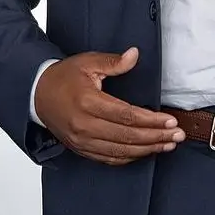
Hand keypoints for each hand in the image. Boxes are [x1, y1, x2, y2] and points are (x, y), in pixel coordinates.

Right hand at [33, 49, 184, 165]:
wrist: (36, 94)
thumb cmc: (63, 77)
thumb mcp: (87, 62)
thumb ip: (113, 62)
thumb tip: (134, 55)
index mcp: (88, 103)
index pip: (127, 116)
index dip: (151, 120)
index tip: (170, 120)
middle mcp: (84, 125)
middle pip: (127, 137)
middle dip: (156, 137)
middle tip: (177, 135)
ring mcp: (82, 140)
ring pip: (120, 152)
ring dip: (147, 150)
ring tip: (168, 145)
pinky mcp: (81, 149)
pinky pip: (109, 159)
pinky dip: (130, 158)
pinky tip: (145, 152)